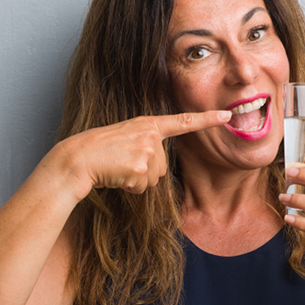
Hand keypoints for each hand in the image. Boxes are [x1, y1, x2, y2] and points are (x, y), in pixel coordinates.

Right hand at [60, 111, 230, 195]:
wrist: (78, 159)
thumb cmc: (97, 152)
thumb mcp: (124, 140)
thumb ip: (145, 146)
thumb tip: (153, 170)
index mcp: (147, 124)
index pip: (182, 121)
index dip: (206, 120)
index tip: (226, 116)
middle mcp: (150, 135)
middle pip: (162, 167)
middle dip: (143, 173)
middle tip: (121, 164)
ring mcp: (146, 150)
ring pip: (153, 179)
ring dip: (136, 181)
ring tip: (117, 168)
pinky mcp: (140, 167)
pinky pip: (143, 187)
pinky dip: (129, 187)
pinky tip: (115, 176)